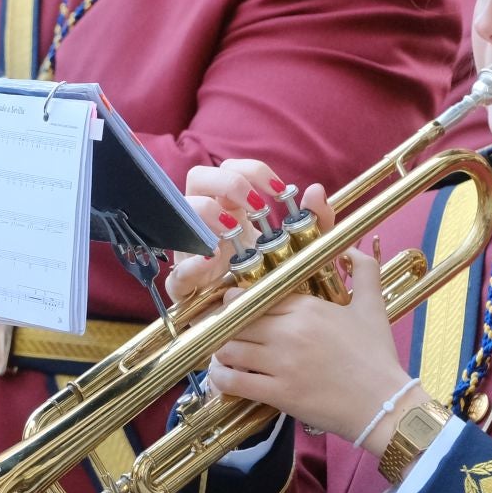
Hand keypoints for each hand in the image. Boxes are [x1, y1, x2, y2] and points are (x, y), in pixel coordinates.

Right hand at [164, 159, 333, 302]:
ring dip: (205, 213)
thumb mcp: (303, 250)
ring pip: (180, 214)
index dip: (251, 170)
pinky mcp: (185, 287)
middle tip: (256, 206)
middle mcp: (206, 222)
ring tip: (233, 230)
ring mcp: (191, 251)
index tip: (279, 191)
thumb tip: (316, 190)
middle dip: (226, 182)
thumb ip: (314, 223)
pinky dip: (191, 265)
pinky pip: (175, 273)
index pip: (230, 169)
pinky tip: (212, 261)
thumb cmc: (275, 279)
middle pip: (198, 178)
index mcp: (231, 208)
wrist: (261, 323)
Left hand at [204, 253, 418, 453]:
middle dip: (226, 326)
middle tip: (224, 333)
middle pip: (237, 320)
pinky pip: (234, 382)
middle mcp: (290, 331)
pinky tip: (223, 378)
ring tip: (223, 355)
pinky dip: (221, 378)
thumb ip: (365, 271)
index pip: (257, 295)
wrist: (386, 405)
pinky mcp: (279, 393)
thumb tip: (351, 250)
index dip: (238, 301)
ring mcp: (282, 363)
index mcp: (307, 307)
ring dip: (221, 352)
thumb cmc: (378, 357)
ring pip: (229, 348)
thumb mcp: (373, 307)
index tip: (234, 307)